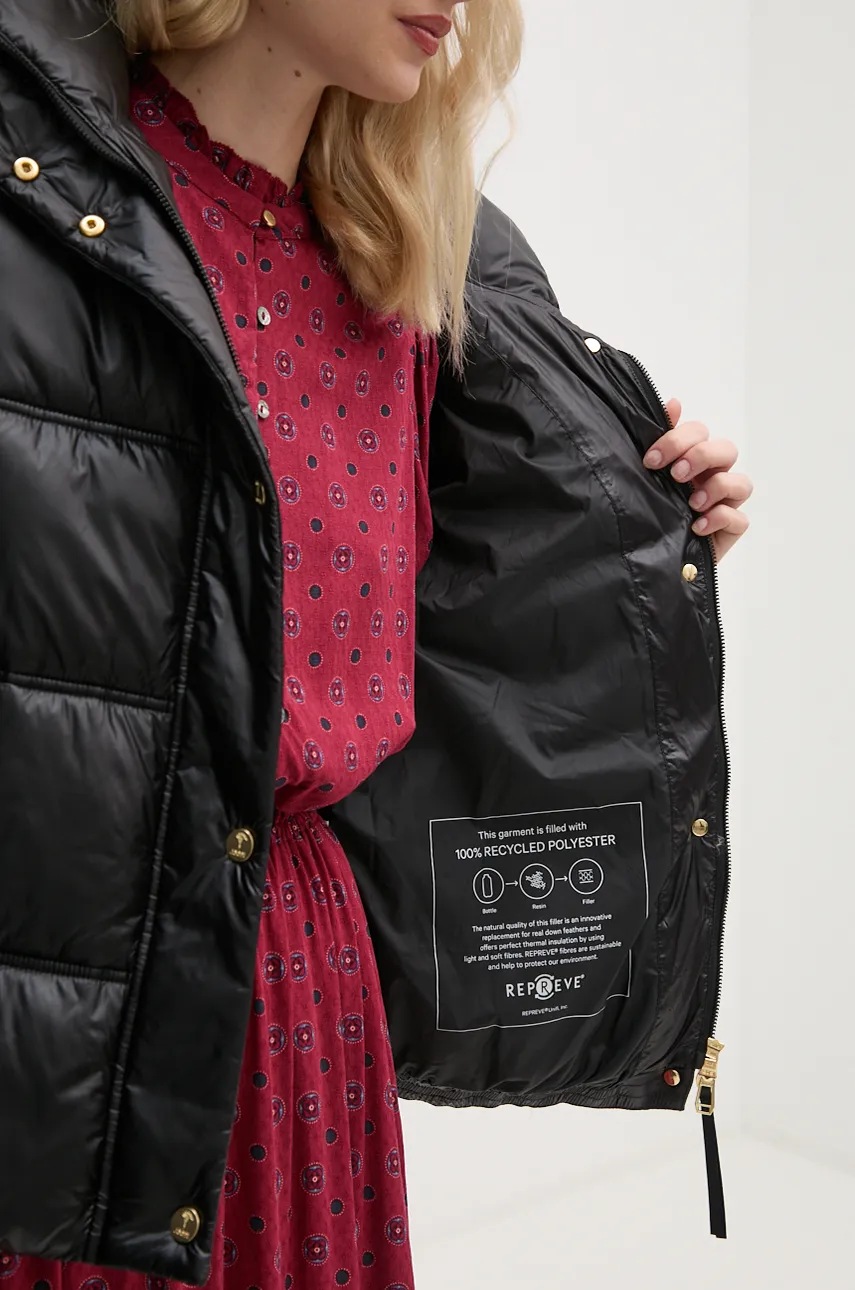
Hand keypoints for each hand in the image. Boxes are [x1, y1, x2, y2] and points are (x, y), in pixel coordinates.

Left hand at [641, 398, 751, 562]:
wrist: (648, 558)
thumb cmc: (648, 513)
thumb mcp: (646, 477)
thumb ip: (659, 441)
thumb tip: (673, 403)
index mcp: (691, 459)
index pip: (699, 432)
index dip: (678, 439)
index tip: (651, 460)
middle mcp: (711, 476)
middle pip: (726, 449)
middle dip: (701, 456)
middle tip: (676, 475)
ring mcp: (724, 502)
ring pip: (741, 482)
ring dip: (716, 487)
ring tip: (691, 503)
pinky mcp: (731, 529)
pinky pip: (739, 518)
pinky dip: (719, 518)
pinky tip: (697, 527)